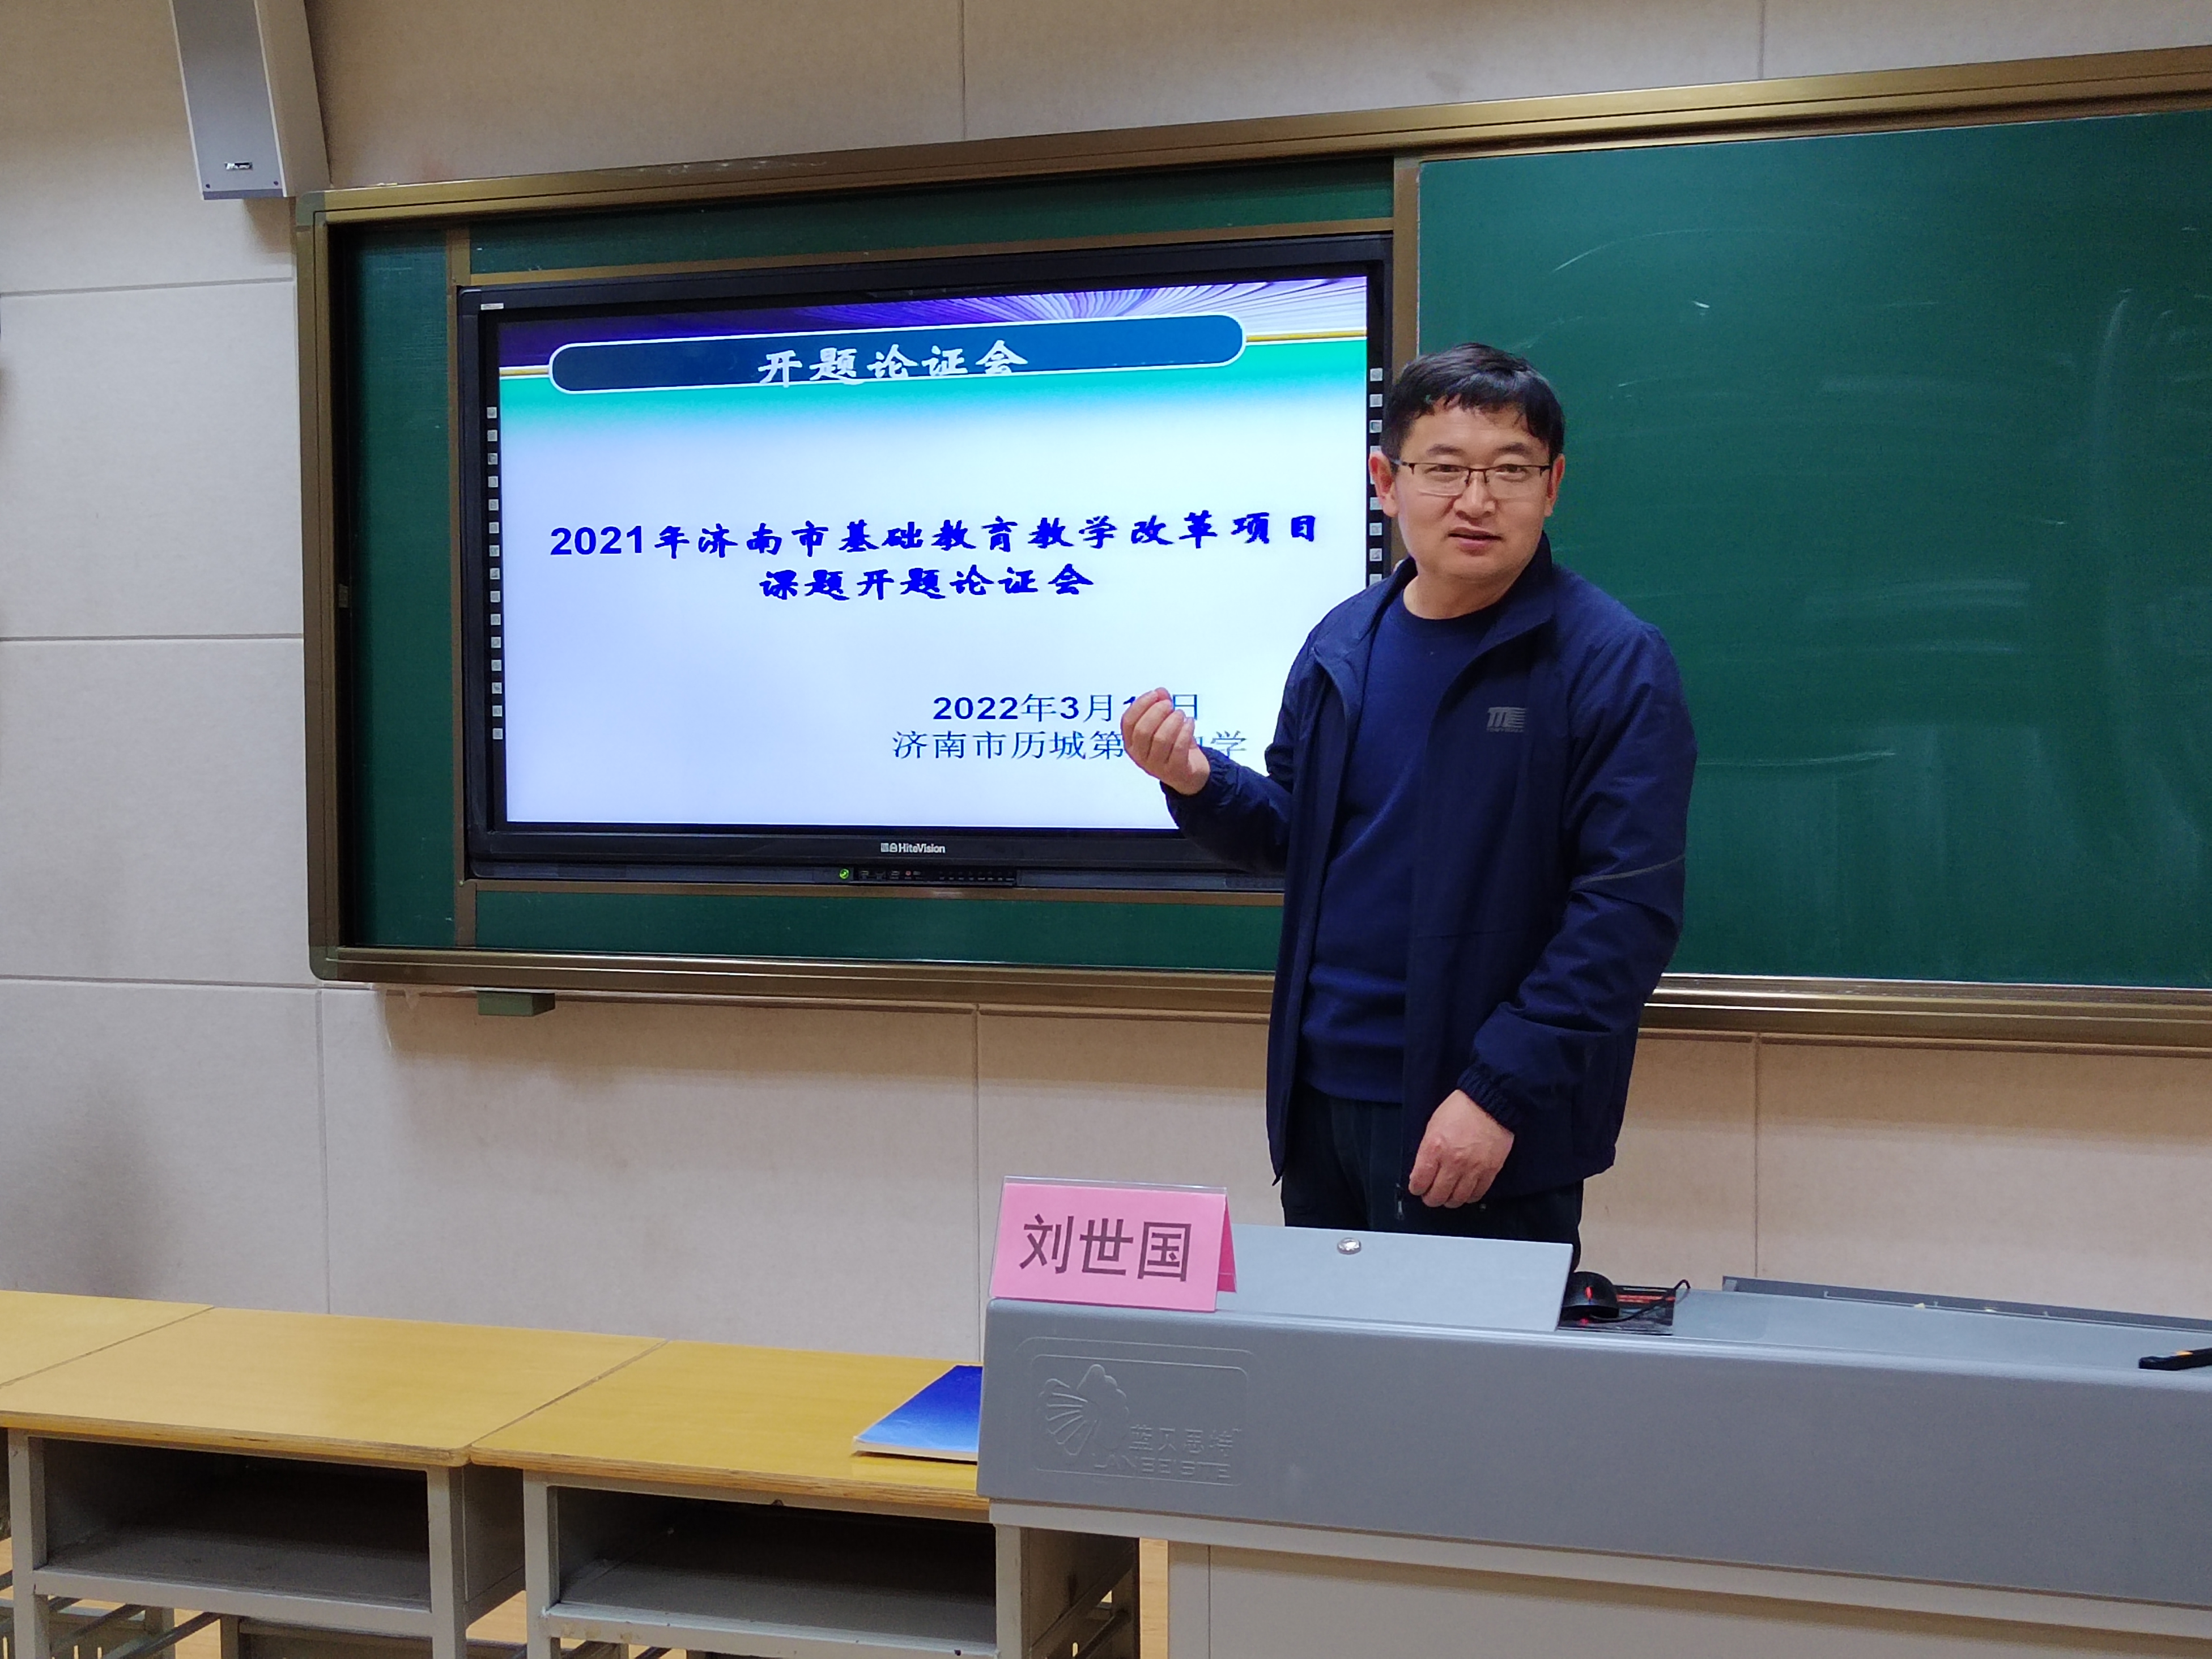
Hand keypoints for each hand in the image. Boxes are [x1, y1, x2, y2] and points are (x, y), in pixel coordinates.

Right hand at [1120, 687, 1211, 796]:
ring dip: (1173, 721)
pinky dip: (1186, 730)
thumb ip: (1161, 706)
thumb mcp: (1164, 725)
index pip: (1128, 722)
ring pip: (1161, 738)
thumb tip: (1161, 692)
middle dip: (1157, 712)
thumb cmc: (1173, 746)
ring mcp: (1156, 766)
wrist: (1189, 774)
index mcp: (1131, 744)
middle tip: (1169, 704)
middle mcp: (1140, 756)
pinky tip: (1190, 722)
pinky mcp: (1174, 770)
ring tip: (1181, 714)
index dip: (1140, 705)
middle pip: (1143, 730)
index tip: (1154, 694)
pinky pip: (1179, 747)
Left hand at [1407, 1089, 1514, 1207]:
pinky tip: (1465, 1192)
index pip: (1419, 1181)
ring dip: (1449, 1200)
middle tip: (1430, 1195)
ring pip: (1457, 1199)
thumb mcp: (1433, 1126)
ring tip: (1448, 1195)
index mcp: (1434, 1148)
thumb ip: (1426, 1150)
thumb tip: (1422, 1171)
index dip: (1416, 1188)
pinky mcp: (1490, 1171)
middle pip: (1437, 1195)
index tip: (1417, 1188)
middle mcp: (1452, 1162)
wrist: (1489, 1103)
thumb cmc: (1461, 1109)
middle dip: (1430, 1198)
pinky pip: (1477, 1194)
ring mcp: (1472, 1169)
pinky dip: (1469, 1197)